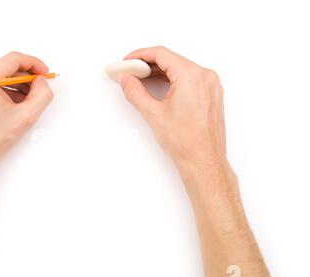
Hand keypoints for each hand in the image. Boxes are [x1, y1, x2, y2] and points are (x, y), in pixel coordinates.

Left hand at [0, 51, 53, 166]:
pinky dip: (1, 89)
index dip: (34, 64)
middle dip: (24, 77)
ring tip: (24, 101)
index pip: (13, 60)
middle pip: (4, 67)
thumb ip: (42, 94)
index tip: (44, 73)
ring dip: (14, 84)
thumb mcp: (26, 116)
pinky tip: (11, 103)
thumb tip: (41, 81)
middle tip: (38, 88)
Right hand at [119, 46, 225, 171]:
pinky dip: (174, 80)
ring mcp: (211, 86)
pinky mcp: (212, 95)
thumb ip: (135, 92)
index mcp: (191, 76)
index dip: (141, 55)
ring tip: (142, 79)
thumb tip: (127, 80)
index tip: (129, 60)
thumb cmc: (185, 141)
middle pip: (172, 60)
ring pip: (181, 69)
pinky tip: (160, 87)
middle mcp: (205, 77)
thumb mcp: (153, 114)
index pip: (162, 54)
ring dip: (161, 72)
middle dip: (149, 64)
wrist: (204, 160)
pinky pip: (191, 79)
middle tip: (131, 71)